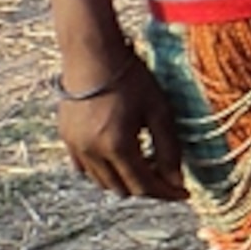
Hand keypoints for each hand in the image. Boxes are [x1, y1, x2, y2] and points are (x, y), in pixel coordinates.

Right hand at [56, 58, 186, 199]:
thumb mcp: (159, 112)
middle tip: (168, 178)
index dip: (167, 193)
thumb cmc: (132, 79)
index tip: (184, 194)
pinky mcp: (66, 137)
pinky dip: (104, 171)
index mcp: (117, 146)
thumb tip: (176, 181)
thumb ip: (169, 149)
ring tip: (146, 166)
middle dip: (148, 188)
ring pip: (102, 181)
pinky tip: (120, 159)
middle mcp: (92, 152)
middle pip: (122, 188)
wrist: (93, 54)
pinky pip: (85, 168)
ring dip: (125, 181)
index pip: (144, 186)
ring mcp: (75, 146)